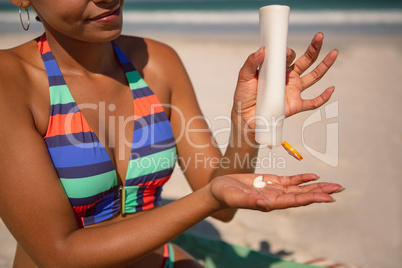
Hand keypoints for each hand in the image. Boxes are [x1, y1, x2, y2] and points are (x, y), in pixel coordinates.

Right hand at [210, 173, 342, 211]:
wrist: (218, 190)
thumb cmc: (224, 194)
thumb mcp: (234, 196)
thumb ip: (250, 201)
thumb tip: (266, 205)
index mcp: (270, 203)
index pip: (295, 200)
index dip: (312, 198)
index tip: (328, 197)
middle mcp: (276, 198)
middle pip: (302, 195)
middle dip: (320, 192)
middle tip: (339, 189)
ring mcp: (274, 190)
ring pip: (299, 188)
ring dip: (316, 186)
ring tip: (333, 185)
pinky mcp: (270, 182)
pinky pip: (290, 181)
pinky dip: (302, 178)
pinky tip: (313, 176)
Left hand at [232, 32, 337, 132]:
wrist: (245, 117)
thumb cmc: (244, 96)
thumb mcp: (244, 77)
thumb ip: (251, 63)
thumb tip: (263, 50)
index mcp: (277, 70)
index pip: (288, 57)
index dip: (288, 53)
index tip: (285, 52)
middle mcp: (288, 79)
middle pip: (306, 61)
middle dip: (314, 49)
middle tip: (320, 36)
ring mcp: (293, 91)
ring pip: (314, 77)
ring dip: (324, 65)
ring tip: (334, 53)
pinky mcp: (295, 106)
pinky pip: (313, 102)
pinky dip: (323, 97)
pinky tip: (331, 89)